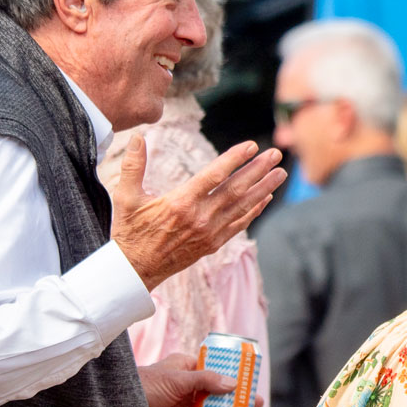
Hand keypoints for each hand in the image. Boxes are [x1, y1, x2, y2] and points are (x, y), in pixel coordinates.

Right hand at [112, 138, 286, 290]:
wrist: (135, 270)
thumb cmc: (130, 231)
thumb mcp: (126, 197)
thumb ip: (133, 166)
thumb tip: (138, 137)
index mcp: (180, 202)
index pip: (214, 175)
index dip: (235, 159)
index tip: (252, 145)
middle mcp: (200, 217)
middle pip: (236, 189)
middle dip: (258, 170)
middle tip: (276, 154)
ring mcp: (209, 232)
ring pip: (242, 207)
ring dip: (264, 188)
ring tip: (281, 173)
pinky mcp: (213, 244)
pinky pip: (239, 225)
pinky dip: (254, 210)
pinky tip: (266, 198)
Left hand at [138, 352, 264, 406]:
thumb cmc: (145, 387)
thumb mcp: (177, 381)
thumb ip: (204, 380)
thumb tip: (233, 383)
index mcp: (186, 365)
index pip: (215, 367)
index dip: (233, 374)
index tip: (250, 381)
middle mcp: (185, 381)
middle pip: (215, 388)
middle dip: (234, 396)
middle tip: (254, 405)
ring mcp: (180, 399)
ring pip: (207, 405)